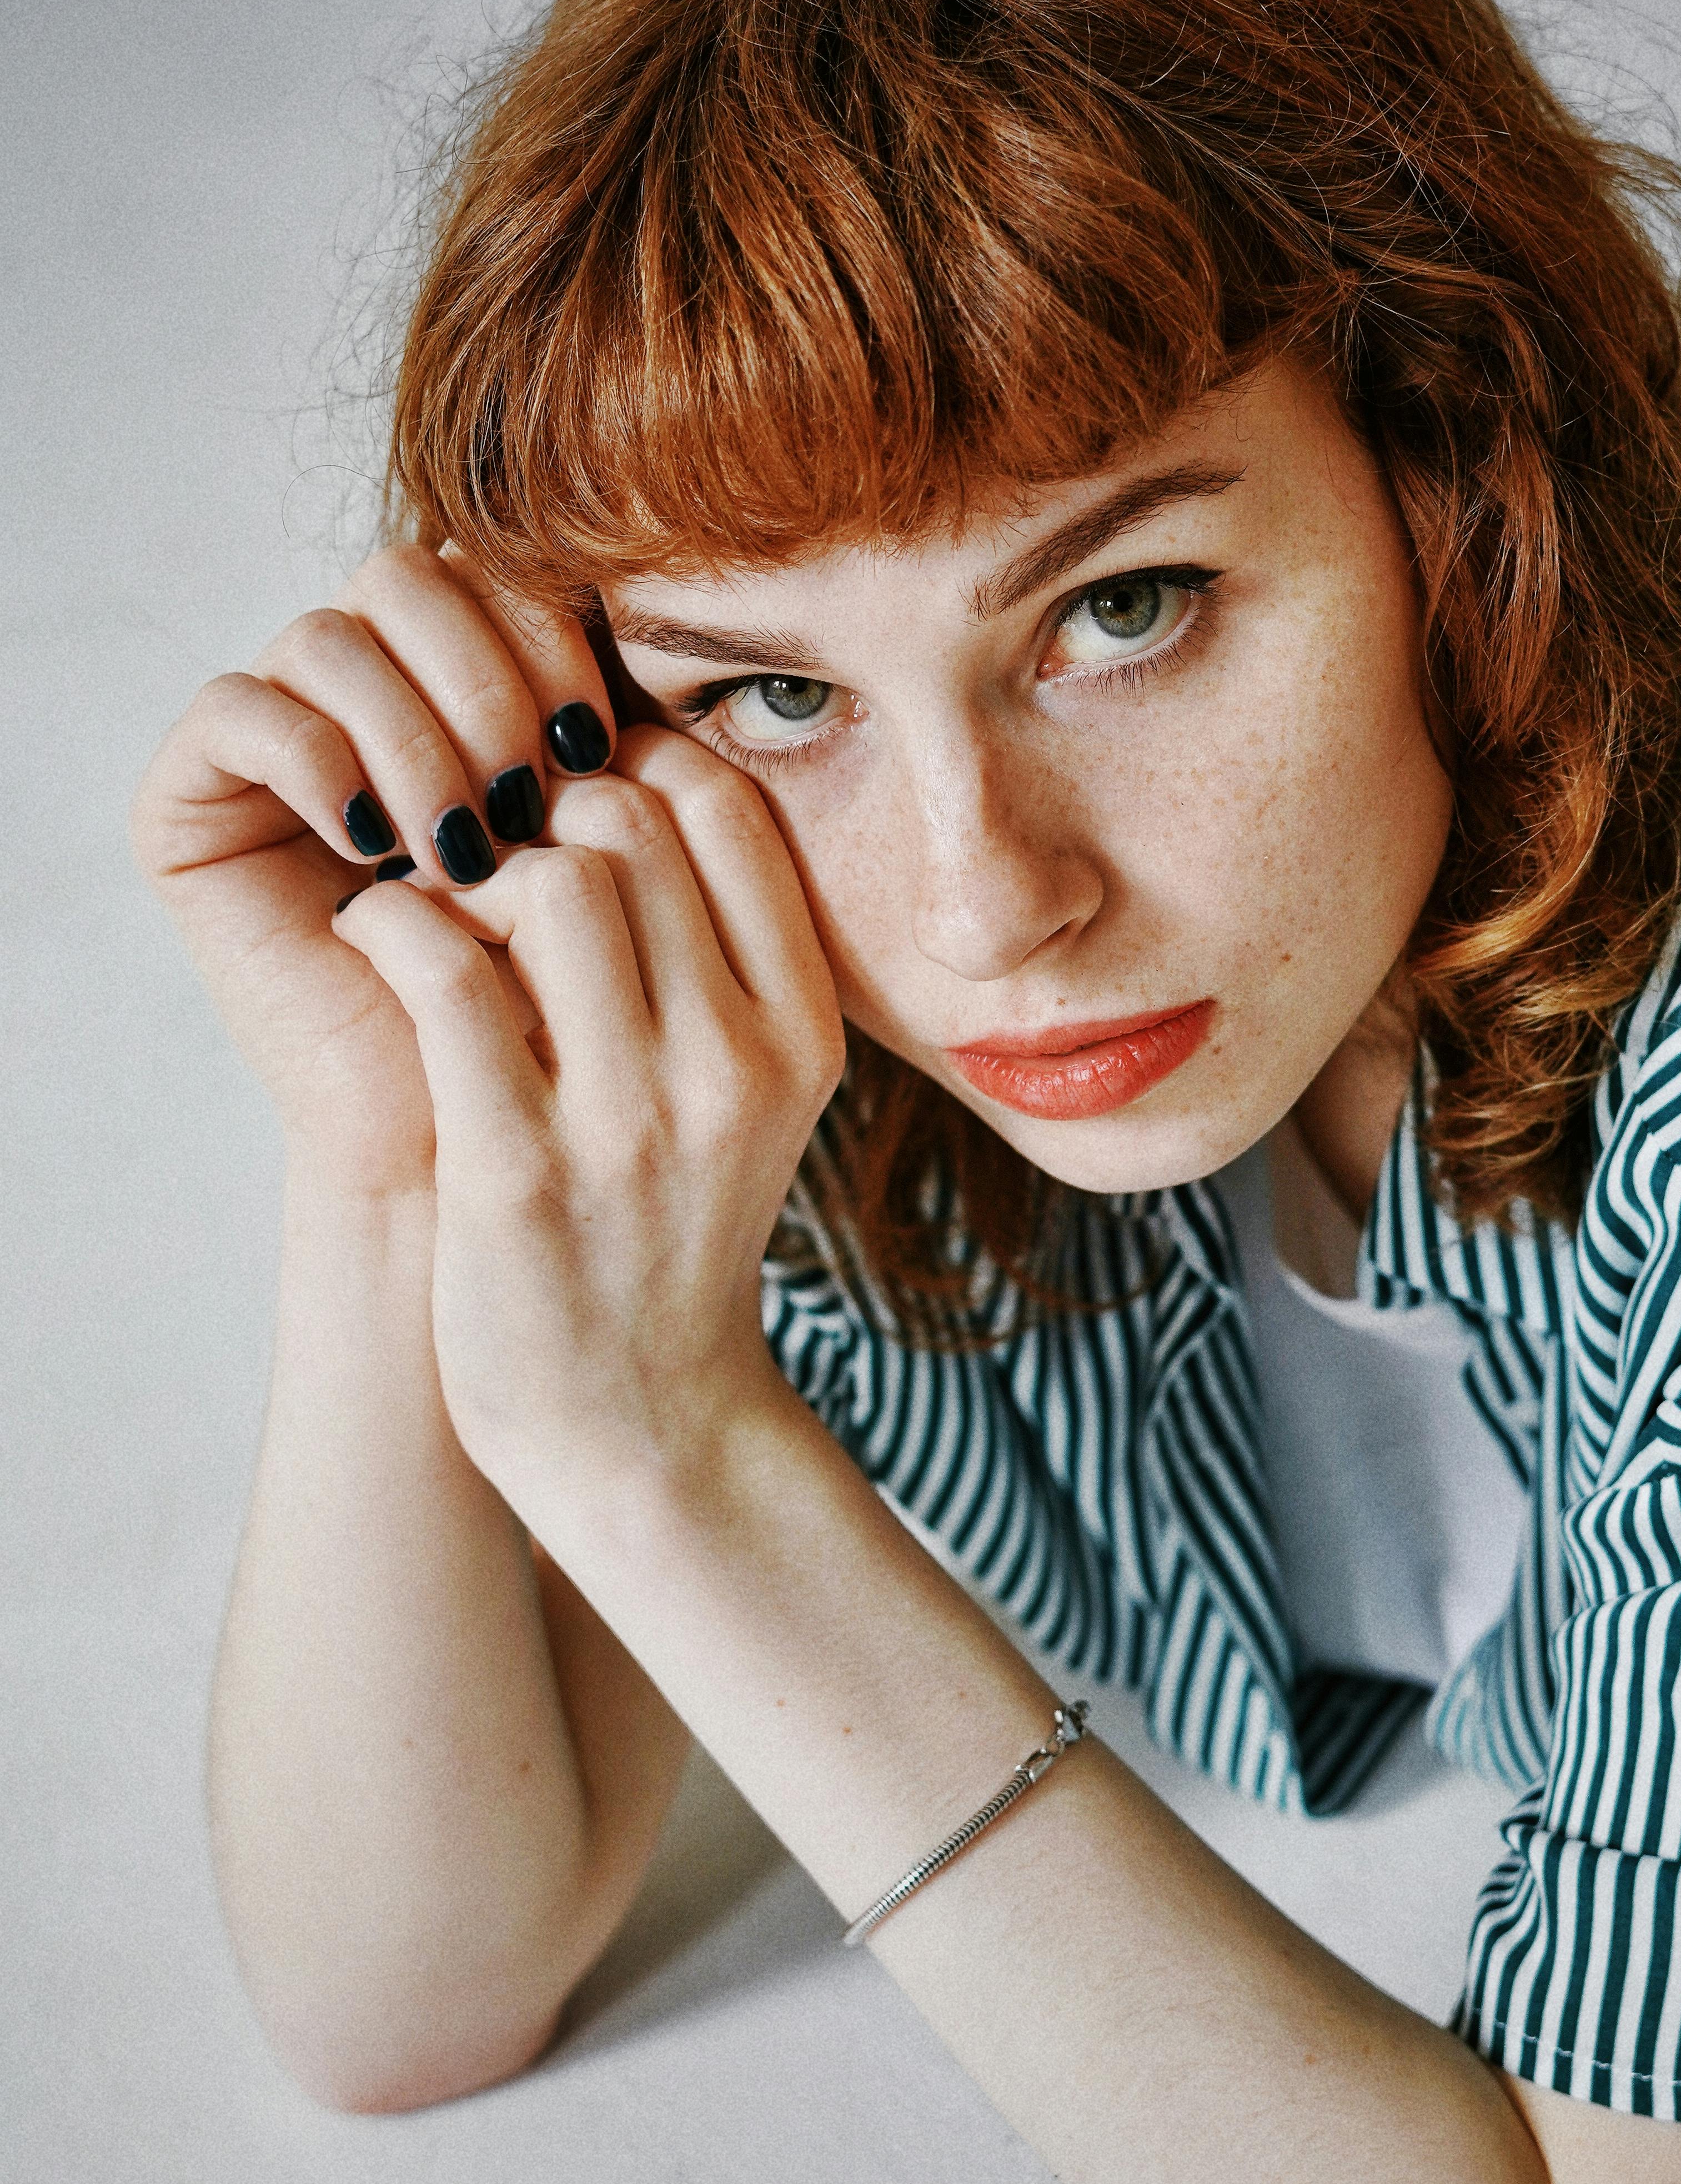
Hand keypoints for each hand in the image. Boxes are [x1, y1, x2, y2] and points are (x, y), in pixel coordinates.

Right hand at [129, 548, 618, 1198]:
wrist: (464, 1128)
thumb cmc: (552, 998)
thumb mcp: (600, 844)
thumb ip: (603, 730)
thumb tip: (638, 624)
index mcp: (458, 678)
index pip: (493, 572)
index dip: (548, 635)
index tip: (597, 742)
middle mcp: (358, 692)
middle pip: (407, 576)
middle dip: (481, 678)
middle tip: (525, 792)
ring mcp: (270, 737)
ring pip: (329, 634)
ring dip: (409, 735)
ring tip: (459, 845)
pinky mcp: (190, 799)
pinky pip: (234, 709)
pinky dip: (316, 761)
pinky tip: (373, 843)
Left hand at [325, 730, 845, 1550]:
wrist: (637, 1423)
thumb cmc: (668, 1234)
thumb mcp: (748, 1093)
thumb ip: (716, 952)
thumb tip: (636, 771)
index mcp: (801, 1034)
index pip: (725, 806)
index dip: (629, 761)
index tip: (567, 795)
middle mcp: (734, 1068)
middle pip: (631, 821)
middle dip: (537, 809)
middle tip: (486, 858)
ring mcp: (631, 1123)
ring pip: (547, 880)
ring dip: (468, 872)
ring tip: (439, 917)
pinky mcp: (516, 1171)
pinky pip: (446, 974)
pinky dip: (393, 926)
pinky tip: (376, 940)